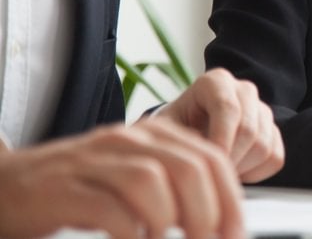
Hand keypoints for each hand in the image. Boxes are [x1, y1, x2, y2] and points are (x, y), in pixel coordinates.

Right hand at [0, 119, 241, 238]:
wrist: (6, 184)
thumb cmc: (77, 189)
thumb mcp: (133, 180)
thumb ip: (174, 190)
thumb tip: (218, 223)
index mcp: (153, 135)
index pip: (211, 158)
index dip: (230, 200)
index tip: (235, 234)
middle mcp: (127, 140)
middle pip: (188, 167)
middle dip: (208, 213)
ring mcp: (93, 161)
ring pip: (150, 179)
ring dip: (169, 220)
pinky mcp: (62, 188)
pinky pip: (107, 207)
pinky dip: (129, 231)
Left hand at [157, 67, 283, 181]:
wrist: (187, 130)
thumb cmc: (172, 130)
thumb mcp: (163, 129)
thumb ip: (172, 138)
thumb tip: (188, 159)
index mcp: (215, 82)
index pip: (228, 109)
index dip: (219, 140)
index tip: (205, 164)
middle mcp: (243, 90)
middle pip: (249, 130)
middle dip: (229, 159)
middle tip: (208, 177)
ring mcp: (261, 109)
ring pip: (264, 145)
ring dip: (241, 168)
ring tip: (216, 173)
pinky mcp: (273, 130)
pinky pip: (275, 157)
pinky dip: (256, 173)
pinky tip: (233, 172)